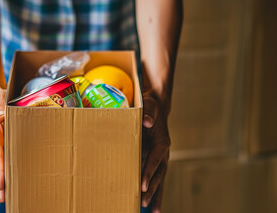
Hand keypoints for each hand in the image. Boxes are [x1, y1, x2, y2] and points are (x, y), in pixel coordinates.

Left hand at [141, 93, 170, 211]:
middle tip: (143, 202)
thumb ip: (149, 112)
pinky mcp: (155, 160)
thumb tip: (147, 122)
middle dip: (152, 189)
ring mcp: (161, 158)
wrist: (155, 106)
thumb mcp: (149, 105)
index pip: (155, 159)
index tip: (143, 184)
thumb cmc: (150, 106)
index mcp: (162, 141)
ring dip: (155, 194)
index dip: (149, 172)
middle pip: (159, 174)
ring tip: (150, 210)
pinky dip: (154, 190)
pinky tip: (149, 203)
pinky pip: (156, 177)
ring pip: (159, 179)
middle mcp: (164, 152)